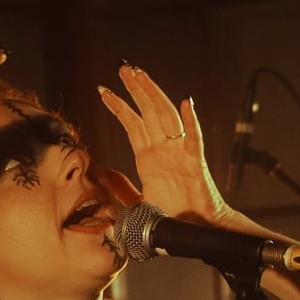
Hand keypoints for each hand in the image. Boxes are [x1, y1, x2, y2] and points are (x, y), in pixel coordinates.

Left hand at [97, 62, 229, 220]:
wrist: (192, 231)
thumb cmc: (170, 216)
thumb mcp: (138, 201)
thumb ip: (122, 187)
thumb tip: (104, 172)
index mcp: (148, 157)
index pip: (132, 123)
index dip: (119, 106)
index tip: (104, 90)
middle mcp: (163, 149)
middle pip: (148, 112)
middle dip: (135, 89)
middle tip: (123, 68)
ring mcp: (179, 153)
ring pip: (166, 117)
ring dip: (154, 95)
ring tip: (141, 75)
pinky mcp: (195, 163)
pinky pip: (194, 138)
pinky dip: (191, 121)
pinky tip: (186, 103)